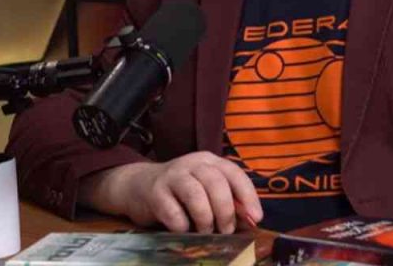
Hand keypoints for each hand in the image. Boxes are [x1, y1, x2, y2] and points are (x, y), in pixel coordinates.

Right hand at [82, 151, 263, 233]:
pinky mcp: (155, 193)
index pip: (234, 173)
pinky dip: (183, 226)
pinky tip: (183, 228)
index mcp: (209, 161)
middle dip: (225, 211)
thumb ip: (227, 200)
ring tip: (206, 231)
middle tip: (226, 230)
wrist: (137, 186)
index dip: (248, 196)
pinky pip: (173, 213)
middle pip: (216, 183)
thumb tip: (251, 219)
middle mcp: (192, 163)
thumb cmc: (179, 192)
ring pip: (195, 195)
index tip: (256, 217)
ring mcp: (172, 176)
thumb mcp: (205, 189)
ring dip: (205, 219)